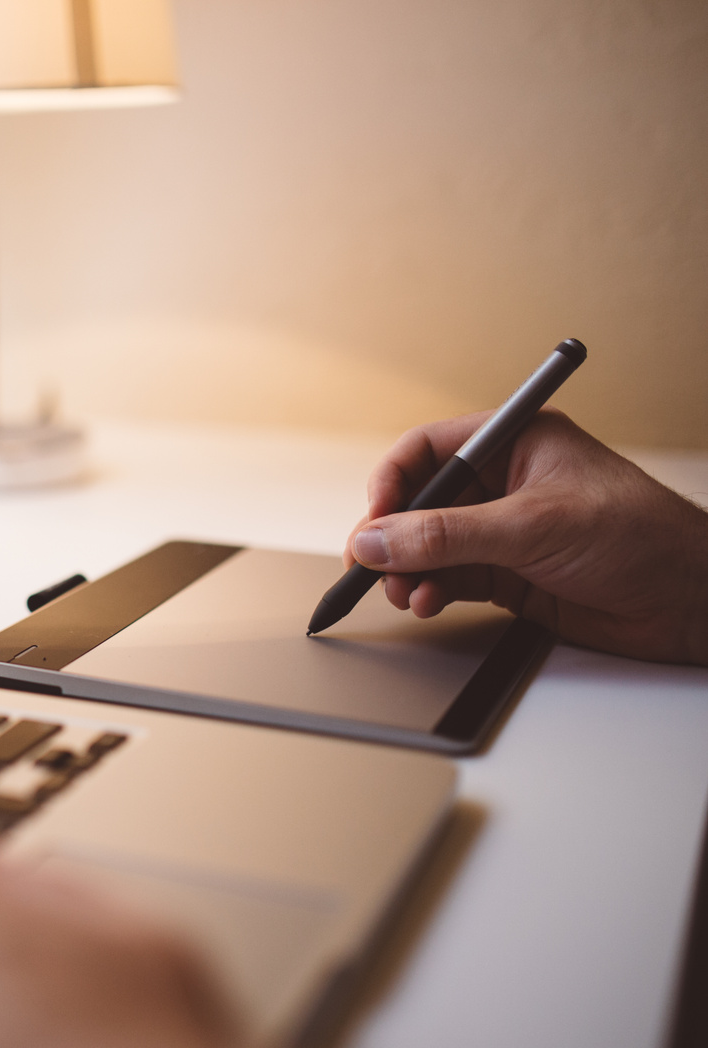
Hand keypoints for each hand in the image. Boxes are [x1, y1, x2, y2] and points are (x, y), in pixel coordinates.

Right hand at [347, 408, 707, 665]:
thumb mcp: (533, 527)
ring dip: (408, 570)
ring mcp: (502, 530)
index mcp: (514, 443)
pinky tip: (428, 602)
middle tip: (374, 566)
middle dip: (393, 537)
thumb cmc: (643, 537)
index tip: (375, 521)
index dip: (393, 483)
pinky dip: (429, 591)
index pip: (427, 449)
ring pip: (427, 545)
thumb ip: (448, 535)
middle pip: (419, 502)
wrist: (692, 600)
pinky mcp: (506, 574)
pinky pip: (446, 577)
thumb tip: (378, 540)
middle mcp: (503, 483)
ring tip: (407, 594)